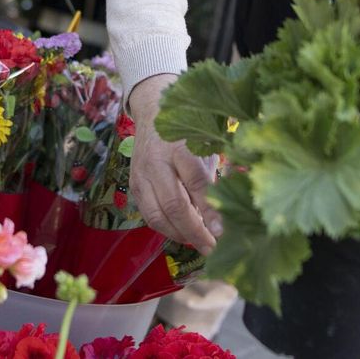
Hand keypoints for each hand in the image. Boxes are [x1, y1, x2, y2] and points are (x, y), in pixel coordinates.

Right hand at [127, 73, 220, 254]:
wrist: (153, 112)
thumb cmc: (188, 131)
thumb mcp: (205, 146)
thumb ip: (212, 176)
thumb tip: (225, 213)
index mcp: (180, 147)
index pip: (196, 183)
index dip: (210, 210)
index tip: (222, 231)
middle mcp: (157, 162)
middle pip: (174, 205)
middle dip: (195, 231)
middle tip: (212, 246)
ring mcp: (141, 175)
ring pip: (158, 215)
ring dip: (180, 234)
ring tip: (199, 243)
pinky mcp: (133, 185)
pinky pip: (148, 215)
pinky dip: (166, 229)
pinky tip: (183, 233)